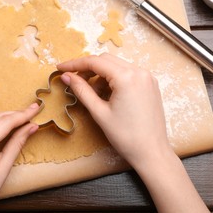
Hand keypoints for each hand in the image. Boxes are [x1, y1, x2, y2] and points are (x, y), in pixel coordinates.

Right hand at [57, 53, 171, 169]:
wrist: (151, 152)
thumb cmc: (126, 136)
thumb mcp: (99, 112)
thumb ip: (81, 90)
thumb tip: (66, 76)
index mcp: (127, 77)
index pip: (95, 62)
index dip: (75, 64)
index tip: (60, 68)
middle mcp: (139, 72)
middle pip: (106, 60)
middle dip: (88, 69)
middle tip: (74, 82)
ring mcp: (147, 77)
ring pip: (117, 66)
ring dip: (101, 75)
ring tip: (93, 94)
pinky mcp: (150, 85)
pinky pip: (127, 73)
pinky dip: (113, 79)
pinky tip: (107, 94)